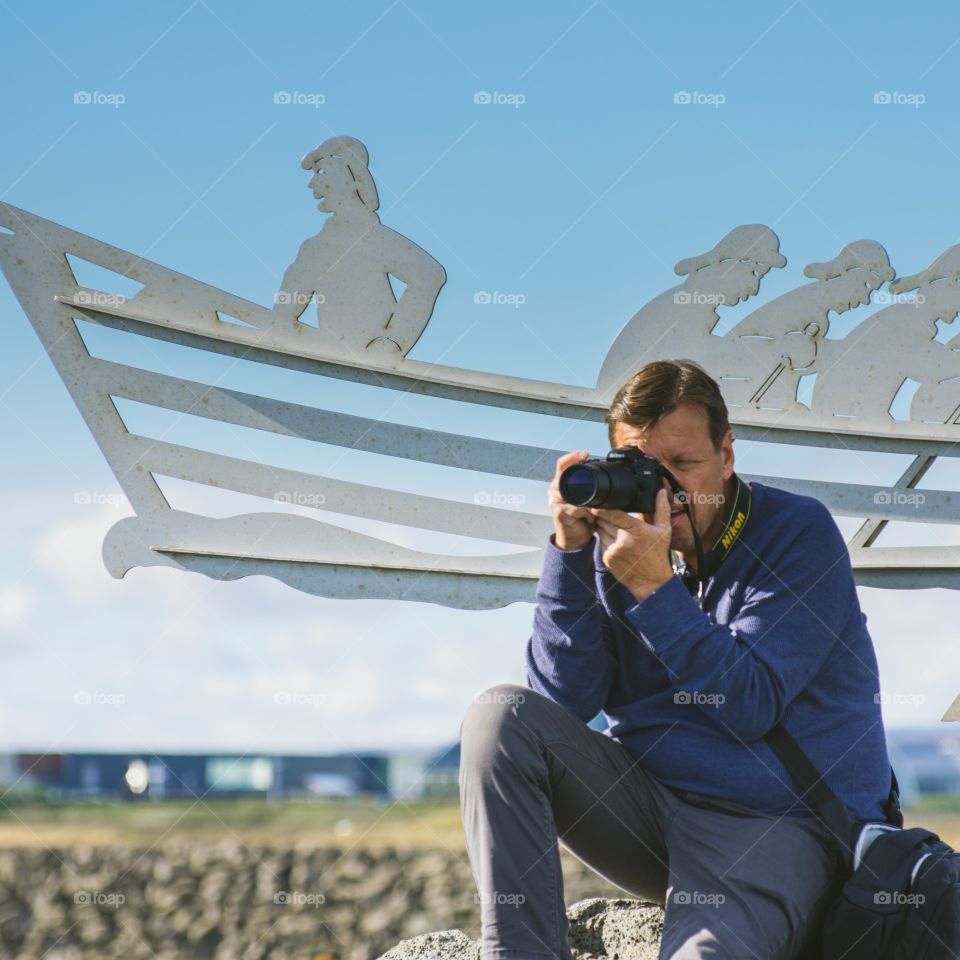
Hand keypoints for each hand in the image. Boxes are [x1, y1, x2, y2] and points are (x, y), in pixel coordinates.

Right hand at [549, 450, 597, 549]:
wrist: (575, 539)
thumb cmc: (581, 517)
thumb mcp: (587, 499)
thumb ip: (590, 487)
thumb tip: (606, 475)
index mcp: (561, 484)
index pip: (562, 465)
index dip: (572, 457)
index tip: (585, 453)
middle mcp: (555, 490)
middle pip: (563, 474)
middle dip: (579, 474)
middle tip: (593, 475)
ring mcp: (555, 502)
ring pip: (573, 493)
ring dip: (588, 500)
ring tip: (595, 507)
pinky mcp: (559, 513)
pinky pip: (576, 508)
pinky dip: (587, 512)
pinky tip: (591, 517)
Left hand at [590, 484, 673, 600]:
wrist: (651, 582)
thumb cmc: (658, 555)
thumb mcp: (664, 531)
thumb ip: (662, 509)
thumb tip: (661, 491)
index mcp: (637, 531)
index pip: (613, 515)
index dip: (602, 508)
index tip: (597, 503)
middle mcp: (623, 540)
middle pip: (603, 521)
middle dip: (603, 516)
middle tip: (608, 513)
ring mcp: (613, 551)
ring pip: (600, 530)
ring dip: (603, 526)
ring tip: (614, 527)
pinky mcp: (607, 559)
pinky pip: (600, 542)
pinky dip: (604, 538)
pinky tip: (614, 540)